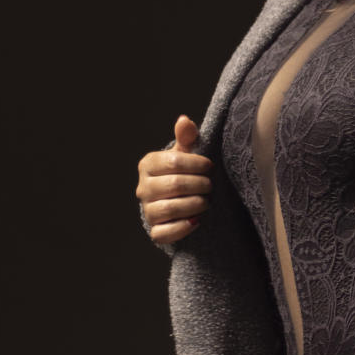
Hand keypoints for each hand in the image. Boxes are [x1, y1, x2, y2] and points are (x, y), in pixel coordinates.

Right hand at [135, 114, 212, 244]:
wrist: (177, 199)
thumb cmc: (183, 171)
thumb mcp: (185, 153)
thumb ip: (186, 138)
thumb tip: (184, 120)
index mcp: (148, 165)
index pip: (173, 162)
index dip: (196, 164)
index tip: (210, 166)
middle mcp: (143, 188)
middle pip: (174, 185)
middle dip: (199, 185)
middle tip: (210, 185)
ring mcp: (147, 211)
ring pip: (170, 209)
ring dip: (194, 205)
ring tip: (206, 201)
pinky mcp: (155, 231)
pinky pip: (164, 233)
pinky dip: (182, 228)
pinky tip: (197, 221)